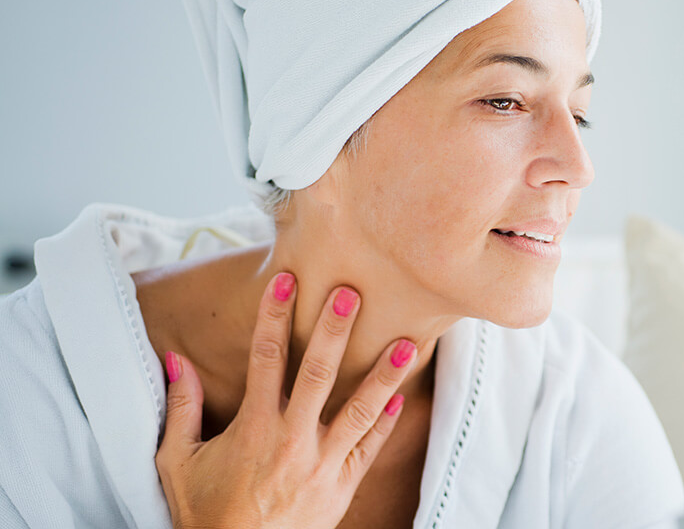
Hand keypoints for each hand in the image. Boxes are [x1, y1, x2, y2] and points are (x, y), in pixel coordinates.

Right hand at [155, 272, 416, 528]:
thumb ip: (180, 408)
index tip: (287, 280)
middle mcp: (291, 440)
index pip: (265, 358)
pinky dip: (385, 423)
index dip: (274, 315)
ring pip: (358, 410)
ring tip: (406, 343)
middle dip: (334, 331)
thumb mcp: (177, 462)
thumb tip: (175, 359)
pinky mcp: (341, 488)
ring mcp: (321, 465)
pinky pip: (368, 450)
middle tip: (351, 293)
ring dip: (383, 375)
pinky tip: (401, 397)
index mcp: (253, 427)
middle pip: (318, 374)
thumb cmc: (205, 513)